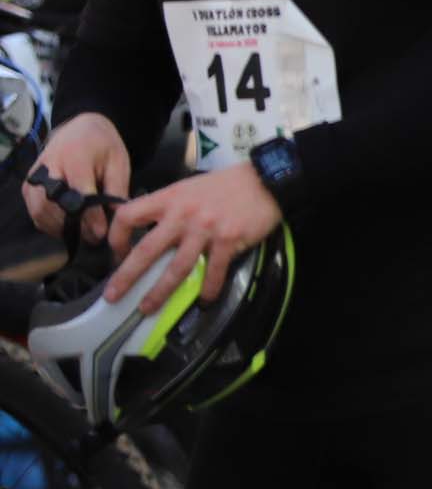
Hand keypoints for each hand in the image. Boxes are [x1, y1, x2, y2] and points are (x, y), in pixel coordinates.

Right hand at [25, 114, 128, 241]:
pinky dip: (48, 223)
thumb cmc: (103, 147)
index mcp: (75, 157)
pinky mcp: (29, 185)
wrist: (80, 129)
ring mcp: (35, 176)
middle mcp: (49, 166)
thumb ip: (117, 189)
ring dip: (60, 227)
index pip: (79, 194)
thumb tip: (116, 217)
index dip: (90, 217)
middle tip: (93, 238)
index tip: (101, 233)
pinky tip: (66, 227)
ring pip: (41, 210)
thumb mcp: (118, 162)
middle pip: (54, 204)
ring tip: (82, 235)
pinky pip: (34, 210)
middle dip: (74, 224)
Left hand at [104, 162, 280, 315]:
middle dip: (126, 276)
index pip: (128, 216)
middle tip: (112, 296)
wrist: (263, 181)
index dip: (116, 237)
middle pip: (146, 250)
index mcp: (168, 199)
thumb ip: (168, 207)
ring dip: (159, 291)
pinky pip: (214, 270)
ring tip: (147, 307)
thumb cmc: (224, 185)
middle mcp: (182, 215)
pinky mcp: (229, 241)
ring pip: (176, 267)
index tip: (117, 254)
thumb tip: (149, 229)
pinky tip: (204, 300)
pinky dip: (208, 288)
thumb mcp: (187, 188)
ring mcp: (206, 229)